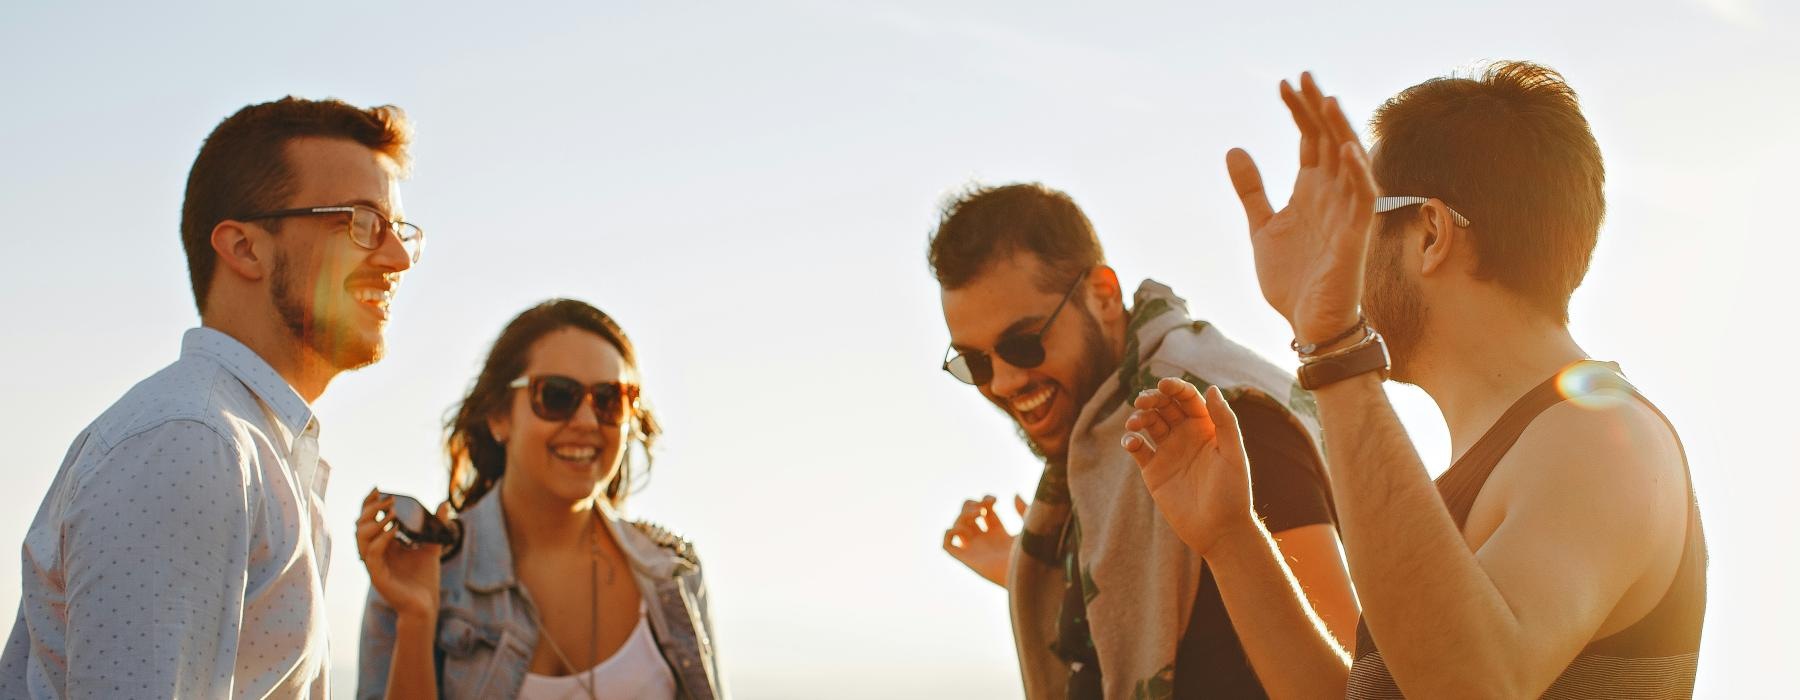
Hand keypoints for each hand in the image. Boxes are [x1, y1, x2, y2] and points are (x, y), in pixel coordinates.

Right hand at [357, 488, 443, 620]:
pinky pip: (371, 555)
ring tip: (392, 513)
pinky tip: (394, 530)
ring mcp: (374, 564)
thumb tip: (444, 503)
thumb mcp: (432, 545)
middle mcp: (374, 552)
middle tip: (389, 499)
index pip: (368, 519)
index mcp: (383, 544)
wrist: (425, 604)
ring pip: (360, 539)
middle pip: (360, 525)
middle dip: (371, 509)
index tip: (378, 488)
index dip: (369, 503)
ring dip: (374, 522)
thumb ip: (436, 525)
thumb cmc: (424, 578)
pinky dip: (381, 540)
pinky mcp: (377, 576)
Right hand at [941, 494, 1026, 586]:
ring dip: (963, 515)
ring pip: (956, 526)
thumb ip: (1023, 510)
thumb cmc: (1032, 555)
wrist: (1027, 575)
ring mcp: (974, 549)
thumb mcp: (1029, 527)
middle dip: (971, 505)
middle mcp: (984, 541)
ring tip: (978, 515)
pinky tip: (965, 529)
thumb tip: (1014, 494)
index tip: (995, 500)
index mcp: (999, 533)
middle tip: (983, 507)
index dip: (986, 500)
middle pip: (967, 516)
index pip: (984, 511)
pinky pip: (947, 545)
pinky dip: (950, 533)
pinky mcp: (967, 559)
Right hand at [1122, 379, 1255, 557]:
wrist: (1219, 531)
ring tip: (1135, 422)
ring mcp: (1168, 452)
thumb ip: (1225, 421)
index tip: (1164, 385)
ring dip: (1139, 417)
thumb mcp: (1234, 454)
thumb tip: (1212, 388)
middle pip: (1164, 406)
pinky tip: (1131, 442)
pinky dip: (1130, 441)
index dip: (1175, 387)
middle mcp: (1186, 436)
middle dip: (1152, 398)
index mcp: (1207, 427)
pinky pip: (1137, 449)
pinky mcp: (1153, 470)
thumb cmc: (1233, 493)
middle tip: (1143, 401)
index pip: (1188, 399)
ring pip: (1148, 423)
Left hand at [1228, 72, 1377, 343]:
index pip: (1310, 140)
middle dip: (1317, 109)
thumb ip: (1251, 190)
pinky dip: (1358, 173)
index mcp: (1311, 191)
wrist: (1309, 324)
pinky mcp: (1356, 237)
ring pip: (1349, 162)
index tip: (1283, 84)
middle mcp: (1333, 195)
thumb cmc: (1293, 279)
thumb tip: (1234, 149)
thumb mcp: (1262, 227)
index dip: (1299, 112)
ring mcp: (1346, 213)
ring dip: (1339, 131)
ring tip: (1325, 100)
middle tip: (1303, 76)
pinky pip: (1363, 199)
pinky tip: (1347, 150)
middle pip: (1329, 141)